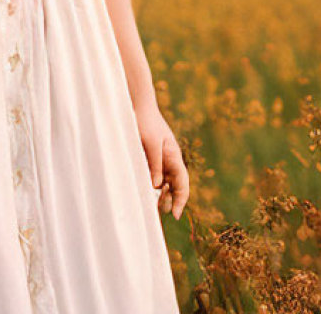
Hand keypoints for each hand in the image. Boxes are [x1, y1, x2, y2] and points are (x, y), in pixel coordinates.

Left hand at [134, 102, 188, 219]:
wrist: (138, 106)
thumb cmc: (146, 123)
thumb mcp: (150, 144)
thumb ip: (154, 164)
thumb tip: (157, 186)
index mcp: (174, 156)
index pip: (182, 184)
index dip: (180, 200)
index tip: (174, 215)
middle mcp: (170, 159)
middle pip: (175, 185)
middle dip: (171, 200)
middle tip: (160, 212)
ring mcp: (161, 158)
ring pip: (165, 182)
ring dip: (161, 194)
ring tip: (153, 206)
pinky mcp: (151, 156)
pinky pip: (154, 174)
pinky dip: (152, 184)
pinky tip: (145, 190)